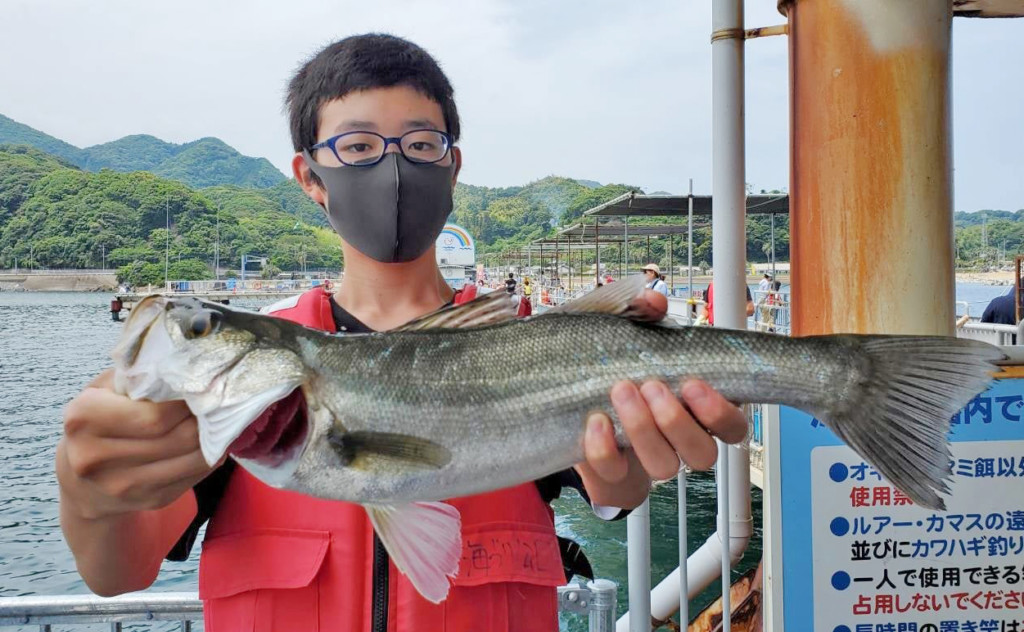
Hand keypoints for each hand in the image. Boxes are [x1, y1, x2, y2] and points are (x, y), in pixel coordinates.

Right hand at [57, 369, 217, 520]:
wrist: (83, 483)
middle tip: (218, 402)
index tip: (201, 387)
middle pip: (177, 437)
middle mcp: (96, 457)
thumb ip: (138, 376)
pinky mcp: (150, 500)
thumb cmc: (100, 421)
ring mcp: (124, 486)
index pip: (154, 414)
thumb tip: (188, 367)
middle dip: (205, 417)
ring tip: (219, 419)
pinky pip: (196, 475)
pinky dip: (211, 455)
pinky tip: (211, 441)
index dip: (186, 401)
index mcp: (85, 418)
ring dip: (214, 437)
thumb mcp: (105, 389)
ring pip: (193, 458)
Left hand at [575, 290, 748, 508]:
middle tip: (652, 385)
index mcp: (692, 409)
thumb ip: (641, 313)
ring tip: (623, 392)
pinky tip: (595, 420)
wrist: (562, 403)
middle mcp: (676, 440)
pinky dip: (604, 448)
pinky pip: (615, 473)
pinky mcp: (611, 474)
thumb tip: (653, 298)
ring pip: (666, 466)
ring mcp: (645, 459)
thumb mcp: (621, 330)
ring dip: (645, 430)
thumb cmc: (607, 364)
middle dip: (678, 420)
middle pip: (703, 452)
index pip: (731, 425)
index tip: (694, 383)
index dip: (721, 412)